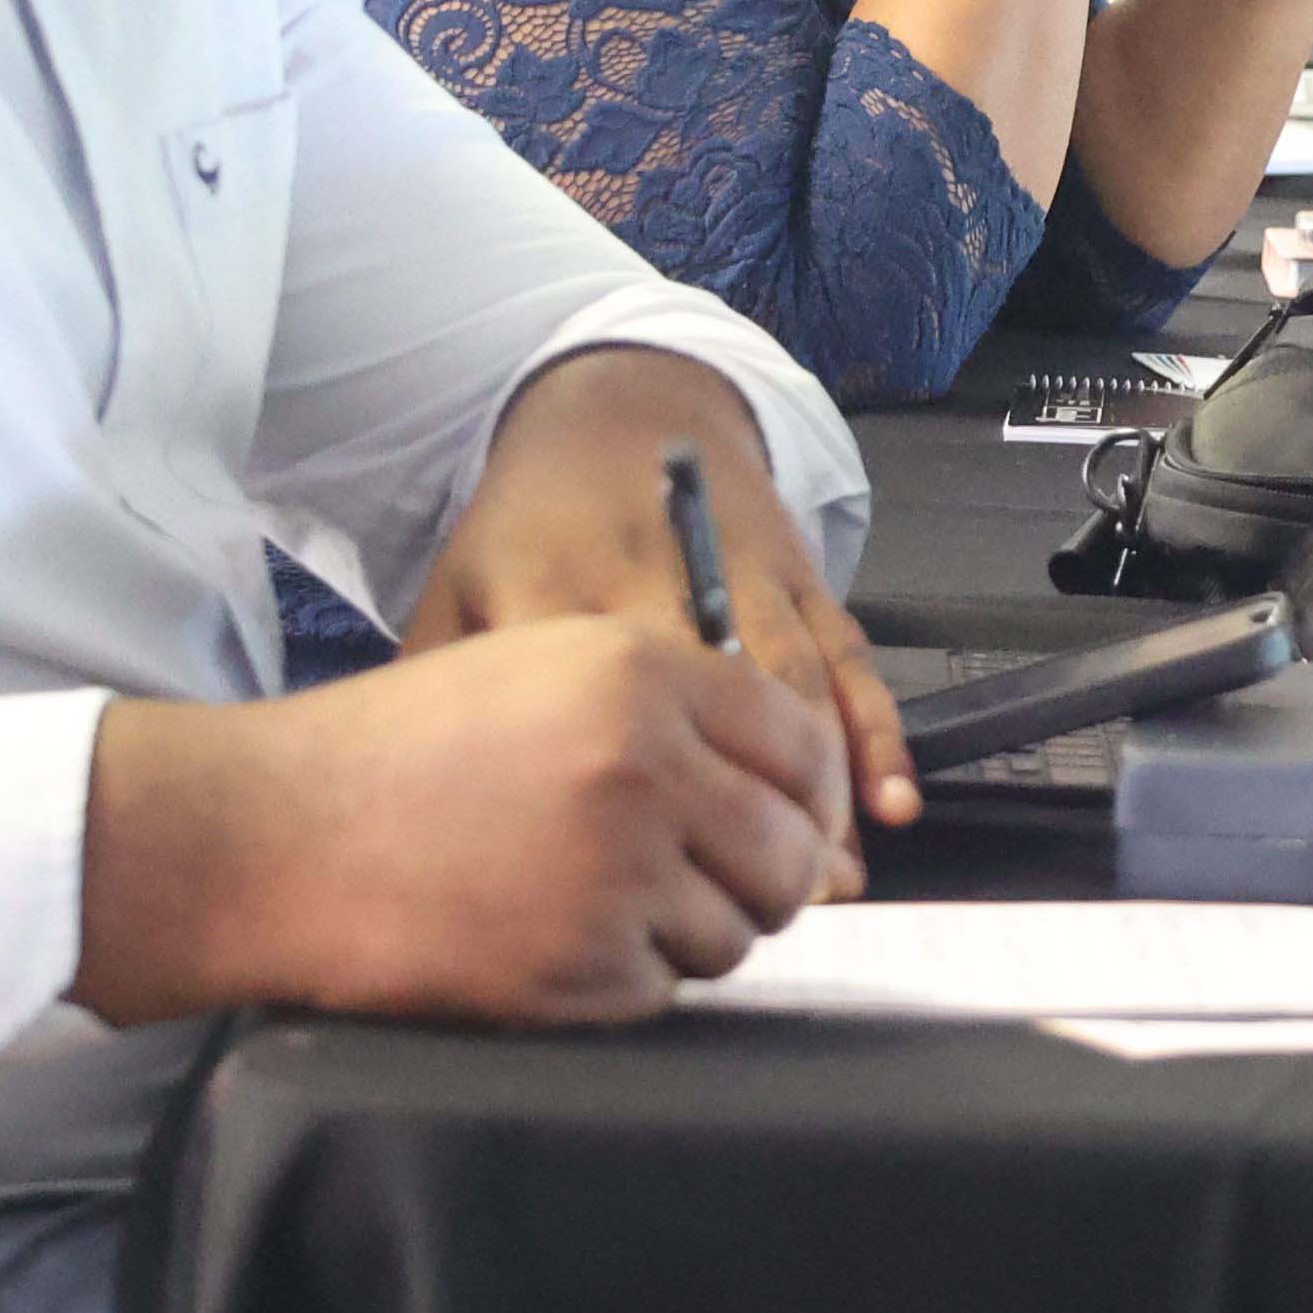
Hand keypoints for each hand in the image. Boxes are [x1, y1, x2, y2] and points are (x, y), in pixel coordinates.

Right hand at [76, 615, 850, 1026]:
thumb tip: (781, 778)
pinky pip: (663, 991)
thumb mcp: (539, 668)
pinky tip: (550, 939)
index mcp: (642, 675)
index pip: (803, 745)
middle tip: (706, 884)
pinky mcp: (580, 966)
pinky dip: (623, 981)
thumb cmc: (395, 751)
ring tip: (596, 903)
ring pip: (737, 932)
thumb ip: (667, 704)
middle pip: (791, 853)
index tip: (789, 823)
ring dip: (688, 933)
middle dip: (763, 879)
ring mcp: (616, 873)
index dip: (808, 796)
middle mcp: (645, 767)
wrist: (269, 836)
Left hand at [405, 345, 918, 843]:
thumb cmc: (530, 520)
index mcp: (560, 586)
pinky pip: (849, 657)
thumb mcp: (460, 587)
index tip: (644, 890)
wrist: (621, 403)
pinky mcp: (801, 572)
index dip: (627, 803)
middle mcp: (663, 577)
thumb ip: (445, 687)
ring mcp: (746, 573)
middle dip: (748, 811)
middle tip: (761, 910)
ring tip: (827, 885)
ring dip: (821, 791)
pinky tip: (891, 804)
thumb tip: (420, 813)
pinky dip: (878, 732)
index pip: (600, 706)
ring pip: (796, 691)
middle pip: (715, 707)